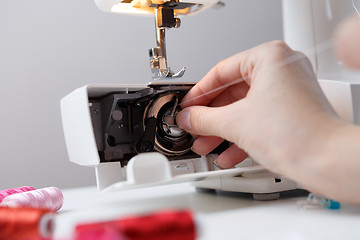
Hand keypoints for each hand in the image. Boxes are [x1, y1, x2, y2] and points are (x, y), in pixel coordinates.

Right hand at [176, 41, 340, 174]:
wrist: (328, 162)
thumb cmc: (297, 133)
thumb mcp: (235, 122)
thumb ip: (203, 118)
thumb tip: (188, 116)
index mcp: (269, 58)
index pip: (220, 72)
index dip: (198, 93)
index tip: (186, 106)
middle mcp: (281, 69)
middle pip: (232, 92)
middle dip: (210, 117)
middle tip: (193, 127)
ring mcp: (288, 91)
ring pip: (244, 108)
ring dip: (222, 130)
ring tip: (205, 144)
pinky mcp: (291, 111)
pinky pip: (257, 119)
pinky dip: (241, 136)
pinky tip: (226, 154)